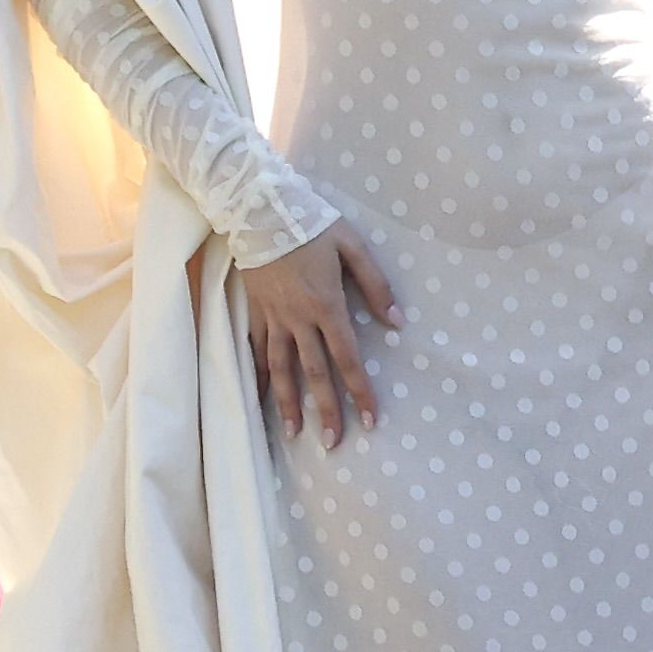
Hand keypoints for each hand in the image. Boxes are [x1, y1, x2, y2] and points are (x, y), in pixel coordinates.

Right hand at [238, 222, 396, 442]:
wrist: (259, 209)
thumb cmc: (312, 225)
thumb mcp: (354, 247)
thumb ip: (377, 285)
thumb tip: (397, 322)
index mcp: (327, 306)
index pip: (348, 359)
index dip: (360, 391)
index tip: (369, 419)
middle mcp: (298, 319)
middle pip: (313, 373)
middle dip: (324, 409)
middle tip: (332, 443)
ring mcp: (273, 317)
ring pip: (280, 368)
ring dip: (287, 402)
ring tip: (293, 433)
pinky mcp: (255, 311)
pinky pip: (257, 350)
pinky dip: (259, 376)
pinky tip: (260, 398)